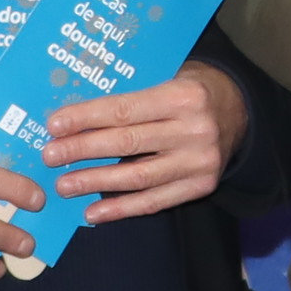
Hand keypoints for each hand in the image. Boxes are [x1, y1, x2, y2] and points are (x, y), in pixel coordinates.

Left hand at [47, 60, 246, 224]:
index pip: (124, 109)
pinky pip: (155, 201)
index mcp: (182, 96)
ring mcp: (200, 162)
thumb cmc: (189, 92)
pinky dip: (122, 209)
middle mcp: (194, 130)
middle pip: (127, 143)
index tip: (53, 126)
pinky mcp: (203, 187)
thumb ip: (131, 97)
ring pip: (138, 177)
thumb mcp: (167, 78)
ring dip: (96, 183)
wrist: (240, 112)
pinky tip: (93, 211)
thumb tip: (74, 118)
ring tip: (64, 185)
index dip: (86, 119)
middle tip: (50, 157)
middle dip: (82, 150)